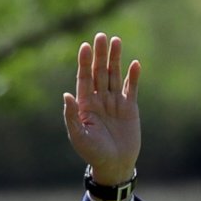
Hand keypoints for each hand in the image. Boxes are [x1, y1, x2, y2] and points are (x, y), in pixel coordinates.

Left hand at [61, 33, 141, 184]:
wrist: (114, 164)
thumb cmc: (93, 153)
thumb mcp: (79, 136)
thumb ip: (72, 116)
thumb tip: (66, 95)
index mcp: (85, 105)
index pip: (84, 79)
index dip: (84, 62)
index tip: (85, 46)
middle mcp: (99, 100)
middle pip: (99, 72)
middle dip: (100, 55)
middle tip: (101, 36)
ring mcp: (114, 102)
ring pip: (115, 75)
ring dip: (115, 59)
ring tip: (116, 41)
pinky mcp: (130, 107)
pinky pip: (132, 88)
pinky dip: (134, 76)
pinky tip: (135, 63)